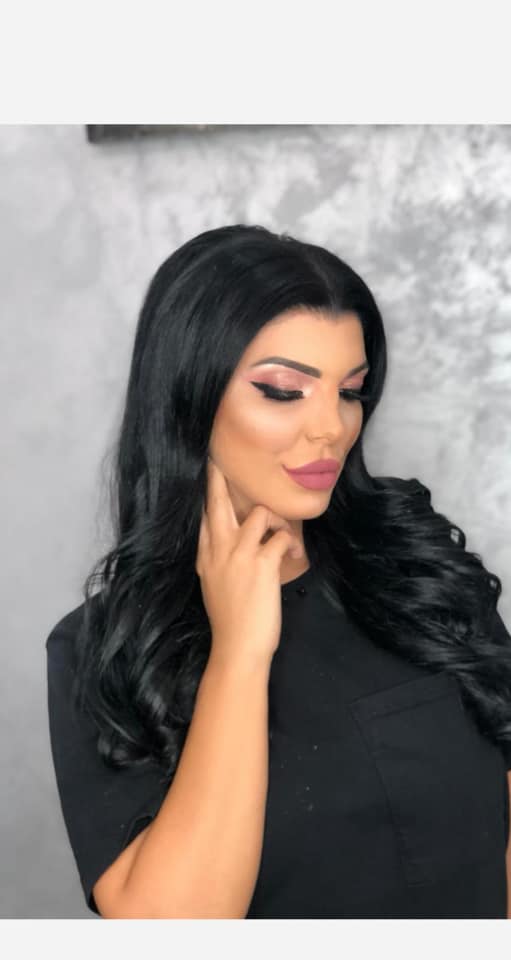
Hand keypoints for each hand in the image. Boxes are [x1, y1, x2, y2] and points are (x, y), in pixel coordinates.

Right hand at [195, 458, 302, 668]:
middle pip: (218, 503)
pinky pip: (282, 536)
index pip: (203, 515)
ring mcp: (240, 554)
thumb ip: (215, 563)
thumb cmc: (230, 623)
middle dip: (219, 479)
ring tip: (285, 536)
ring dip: (278, 519)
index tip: (207, 472)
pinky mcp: (263, 563)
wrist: (237, 647)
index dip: (206, 493)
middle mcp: (219, 550)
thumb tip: (219, 550)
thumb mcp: (212, 587)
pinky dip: (292, 542)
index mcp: (206, 556)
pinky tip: (296, 554)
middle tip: (218, 460)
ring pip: (260, 512)